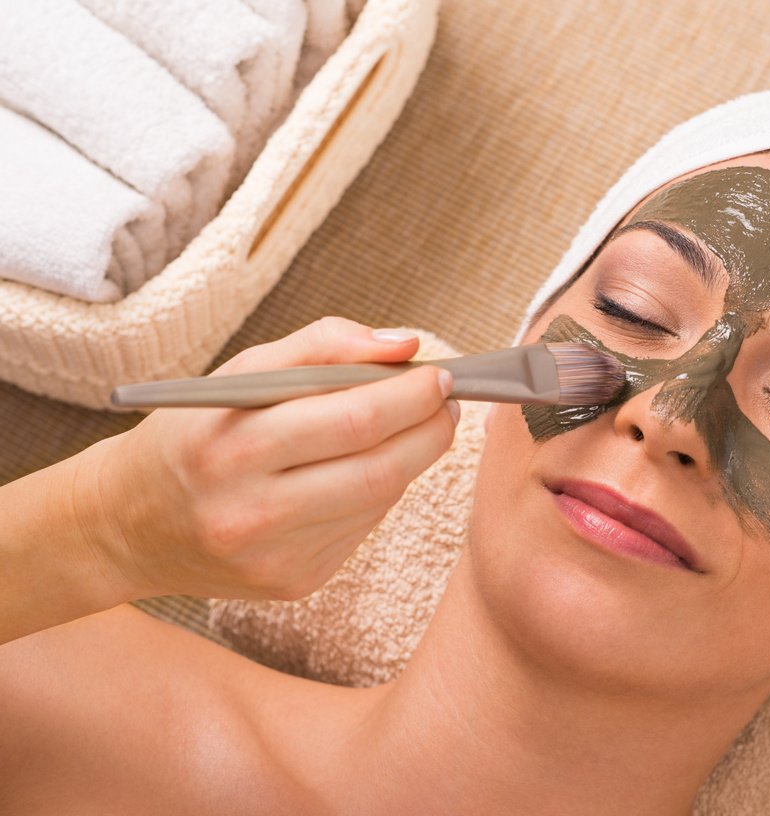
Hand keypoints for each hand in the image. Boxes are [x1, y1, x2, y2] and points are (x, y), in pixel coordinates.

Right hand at [89, 316, 458, 600]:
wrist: (129, 524)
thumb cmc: (196, 433)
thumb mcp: (240, 374)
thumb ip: (324, 346)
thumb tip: (407, 344)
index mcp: (231, 446)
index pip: (353, 419)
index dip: (412, 396)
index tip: (440, 374)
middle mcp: (250, 511)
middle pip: (379, 469)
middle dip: (430, 429)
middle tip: (448, 402)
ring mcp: (274, 557)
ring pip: (379, 501)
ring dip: (413, 459)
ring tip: (418, 427)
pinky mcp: (293, 583)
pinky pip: (362, 530)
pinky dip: (378, 492)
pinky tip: (366, 469)